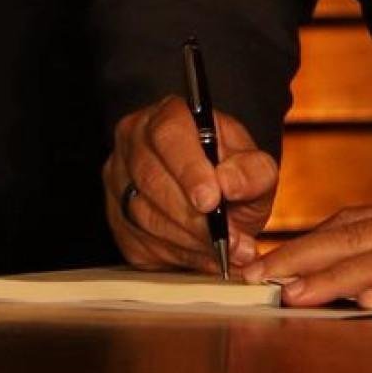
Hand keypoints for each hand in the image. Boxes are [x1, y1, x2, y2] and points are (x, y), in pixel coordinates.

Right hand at [104, 95, 276, 271]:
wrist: (216, 198)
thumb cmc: (231, 174)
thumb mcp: (255, 166)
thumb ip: (253, 171)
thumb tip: (230, 183)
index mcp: (168, 116)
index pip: (169, 134)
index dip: (188, 169)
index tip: (212, 200)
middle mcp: (134, 142)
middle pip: (152, 178)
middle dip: (193, 216)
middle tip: (227, 239)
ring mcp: (118, 180)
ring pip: (143, 216)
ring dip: (187, 240)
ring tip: (223, 251)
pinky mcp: (116, 219)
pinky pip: (139, 243)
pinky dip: (175, 256)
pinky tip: (202, 256)